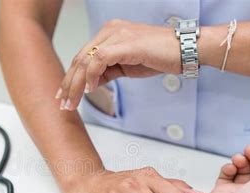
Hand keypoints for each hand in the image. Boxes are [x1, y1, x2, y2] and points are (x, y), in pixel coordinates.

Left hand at [55, 19, 179, 109]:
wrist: (186, 50)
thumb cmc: (161, 56)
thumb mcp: (128, 65)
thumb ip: (109, 70)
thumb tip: (93, 82)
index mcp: (110, 34)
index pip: (83, 56)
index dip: (71, 77)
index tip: (64, 95)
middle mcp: (110, 31)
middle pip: (80, 59)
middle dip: (69, 84)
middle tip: (64, 104)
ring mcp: (117, 35)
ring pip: (86, 60)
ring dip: (77, 84)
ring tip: (73, 102)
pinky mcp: (125, 43)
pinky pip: (100, 59)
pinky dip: (92, 75)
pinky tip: (91, 89)